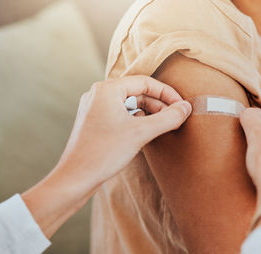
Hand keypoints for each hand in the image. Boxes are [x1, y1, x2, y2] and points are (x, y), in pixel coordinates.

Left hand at [59, 76, 191, 185]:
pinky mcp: (95, 122)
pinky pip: (122, 114)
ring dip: (150, 112)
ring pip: (130, 103)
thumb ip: (167, 118)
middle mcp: (99, 94)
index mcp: (107, 90)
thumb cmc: (103, 153)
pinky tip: (147, 131)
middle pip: (138, 91)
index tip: (182, 106)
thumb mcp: (141, 133)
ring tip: (165, 124)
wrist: (75, 178)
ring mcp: (95, 108)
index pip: (145, 82)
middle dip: (159, 103)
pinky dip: (137, 119)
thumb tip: (186, 107)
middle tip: (176, 116)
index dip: (167, 93)